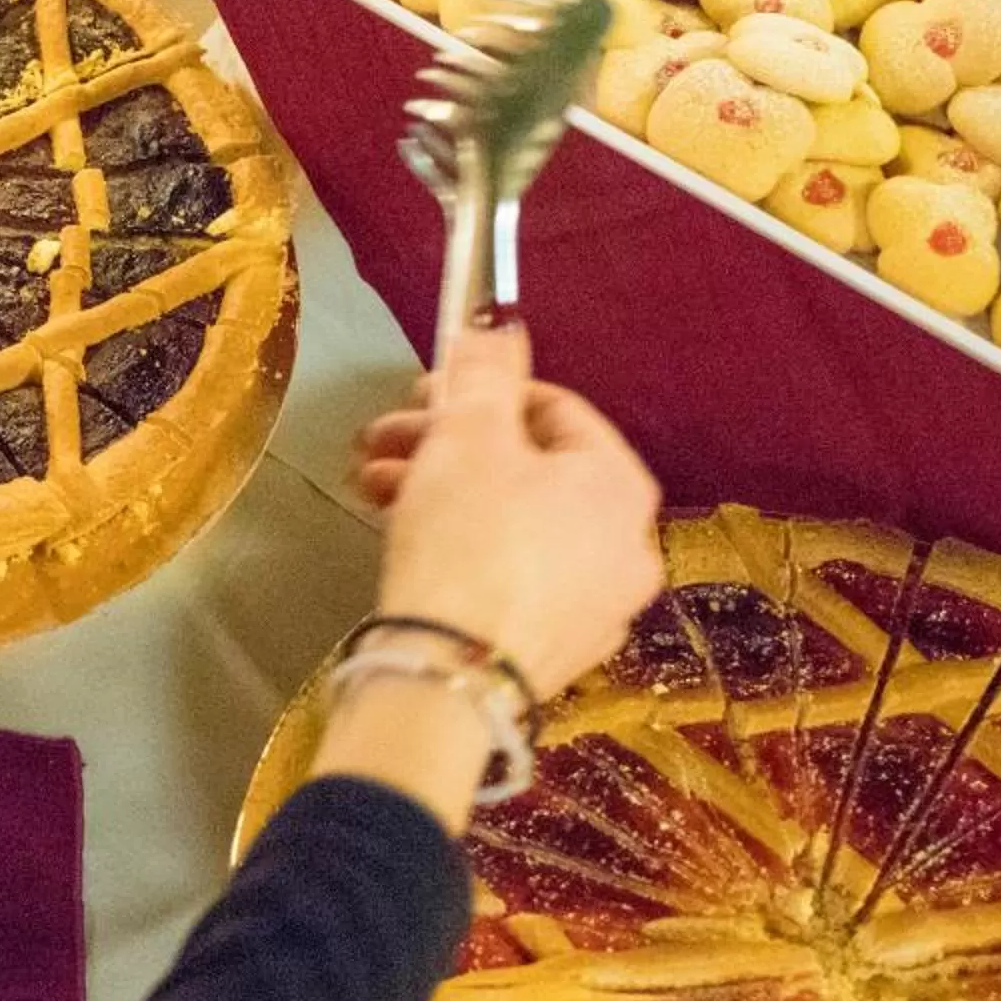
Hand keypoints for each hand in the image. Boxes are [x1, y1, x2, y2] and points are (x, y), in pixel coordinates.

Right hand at [349, 321, 662, 701]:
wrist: (448, 678)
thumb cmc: (467, 538)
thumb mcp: (467, 433)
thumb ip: (484, 371)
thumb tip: (498, 322)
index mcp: (620, 485)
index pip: (554, 409)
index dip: (480, 391)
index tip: (421, 394)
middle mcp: (627, 547)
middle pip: (529, 470)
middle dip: (447, 446)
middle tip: (382, 442)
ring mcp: (597, 608)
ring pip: (515, 525)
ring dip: (443, 495)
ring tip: (374, 491)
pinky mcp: (553, 652)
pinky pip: (510, 578)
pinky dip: (463, 551)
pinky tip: (406, 544)